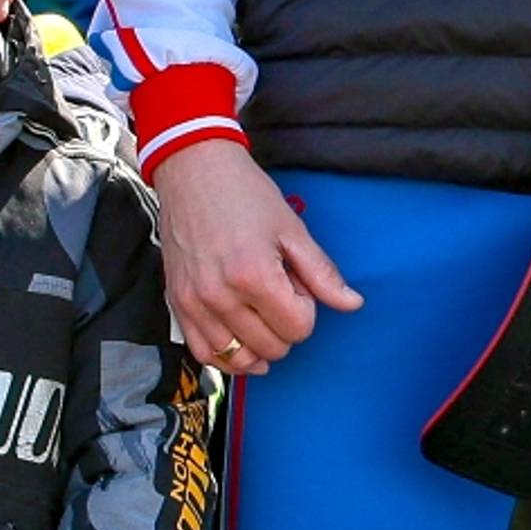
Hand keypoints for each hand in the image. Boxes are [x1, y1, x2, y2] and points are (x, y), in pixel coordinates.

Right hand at [154, 141, 359, 376]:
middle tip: (279, 293)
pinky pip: (204, 352)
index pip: (298, 327)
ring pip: (239, 358)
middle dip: (286, 327)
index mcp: (253, 275)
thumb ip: (322, 273)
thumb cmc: (244, 194)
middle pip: (272, 347)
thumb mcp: (292, 229)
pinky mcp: (178, 303)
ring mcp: (195, 303)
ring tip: (263, 318)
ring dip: (260, 346)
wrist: (193, 171)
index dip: (307, 309)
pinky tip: (242, 343)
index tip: (296, 284)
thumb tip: (352, 304)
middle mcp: (220, 295)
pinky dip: (227, 356)